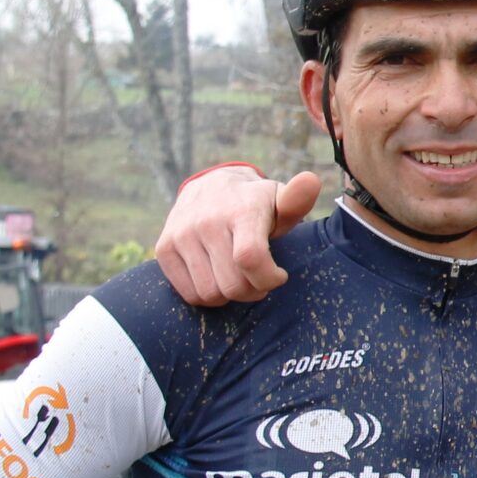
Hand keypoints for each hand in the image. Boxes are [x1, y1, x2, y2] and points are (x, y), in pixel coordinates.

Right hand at [154, 167, 318, 305]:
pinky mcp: (165, 247)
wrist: (210, 187)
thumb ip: (297, 200)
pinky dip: (208, 296)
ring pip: (210, 293)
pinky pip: (189, 294)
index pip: (250, 258)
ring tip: (240, 278)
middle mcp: (207, 221)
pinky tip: (219, 278)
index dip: (268, 279)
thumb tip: (311, 182)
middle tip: (260, 279)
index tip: (279, 275)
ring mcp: (182, 234)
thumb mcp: (279, 199)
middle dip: (253, 291)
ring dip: (230, 296)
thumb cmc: (254, 202)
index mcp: (240, 211)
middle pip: (232, 284)